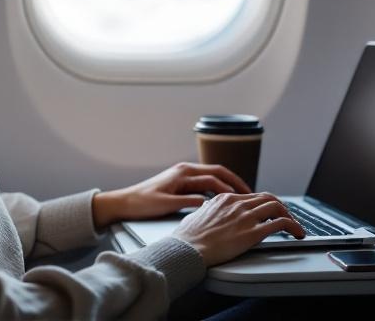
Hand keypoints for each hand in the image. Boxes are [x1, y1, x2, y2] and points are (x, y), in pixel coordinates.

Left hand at [92, 162, 252, 228]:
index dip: (231, 187)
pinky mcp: (181, 183)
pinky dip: (217, 189)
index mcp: (183, 172)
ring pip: (212, 177)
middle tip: (250, 193)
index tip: (244, 196)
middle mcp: (185, 170)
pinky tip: (223, 199)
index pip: (214, 177)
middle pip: (217, 172)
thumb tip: (207, 203)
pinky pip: (205, 184)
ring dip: (227, 185)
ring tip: (241, 197)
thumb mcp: (166, 204)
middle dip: (235, 182)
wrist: (124, 202)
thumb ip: (188, 202)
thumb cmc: (142, 203)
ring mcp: (183, 175)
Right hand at [171, 192, 305, 265]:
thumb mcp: (196, 215)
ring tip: (295, 226)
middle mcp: (238, 204)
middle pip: (268, 198)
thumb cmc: (188, 237)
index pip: (253, 196)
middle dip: (281, 207)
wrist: (187, 248)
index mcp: (225, 199)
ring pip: (277, 207)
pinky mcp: (252, 233)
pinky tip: (297, 233)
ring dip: (290, 216)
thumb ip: (206, 210)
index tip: (270, 211)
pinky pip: (279, 224)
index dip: (265, 203)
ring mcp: (246, 218)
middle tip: (287, 216)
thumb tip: (206, 208)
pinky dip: (293, 226)